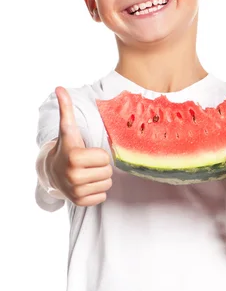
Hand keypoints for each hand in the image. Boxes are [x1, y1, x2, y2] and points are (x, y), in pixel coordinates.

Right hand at [45, 86, 112, 205]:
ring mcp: (76, 191)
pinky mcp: (79, 202)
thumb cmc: (66, 147)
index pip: (106, 158)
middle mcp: (74, 176)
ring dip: (100, 178)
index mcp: (75, 157)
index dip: (99, 154)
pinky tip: (86, 184)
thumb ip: (67, 109)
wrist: (51, 172)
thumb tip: (60, 87)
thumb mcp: (68, 129)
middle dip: (101, 167)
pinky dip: (97, 191)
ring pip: (107, 184)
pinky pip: (102, 197)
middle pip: (108, 172)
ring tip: (87, 173)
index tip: (87, 153)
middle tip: (88, 164)